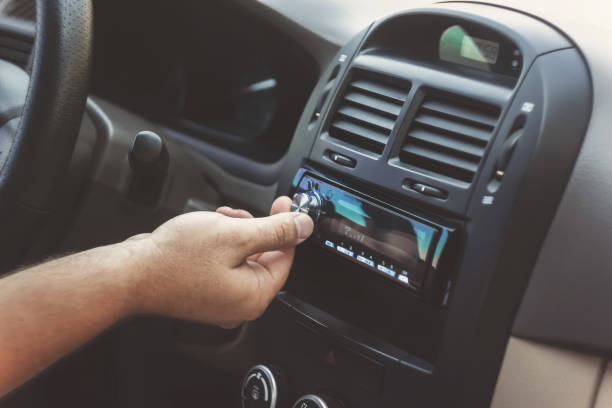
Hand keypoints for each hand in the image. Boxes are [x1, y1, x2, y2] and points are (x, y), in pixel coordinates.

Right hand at [124, 197, 312, 327]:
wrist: (131, 272)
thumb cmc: (174, 260)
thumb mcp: (235, 235)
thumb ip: (275, 231)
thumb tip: (303, 227)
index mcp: (254, 295)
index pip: (286, 257)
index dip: (287, 226)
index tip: (285, 205)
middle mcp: (239, 303)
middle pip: (264, 256)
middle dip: (254, 228)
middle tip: (238, 213)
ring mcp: (221, 298)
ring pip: (244, 255)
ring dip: (235, 232)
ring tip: (217, 221)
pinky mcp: (205, 290)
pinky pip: (225, 262)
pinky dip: (220, 242)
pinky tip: (207, 231)